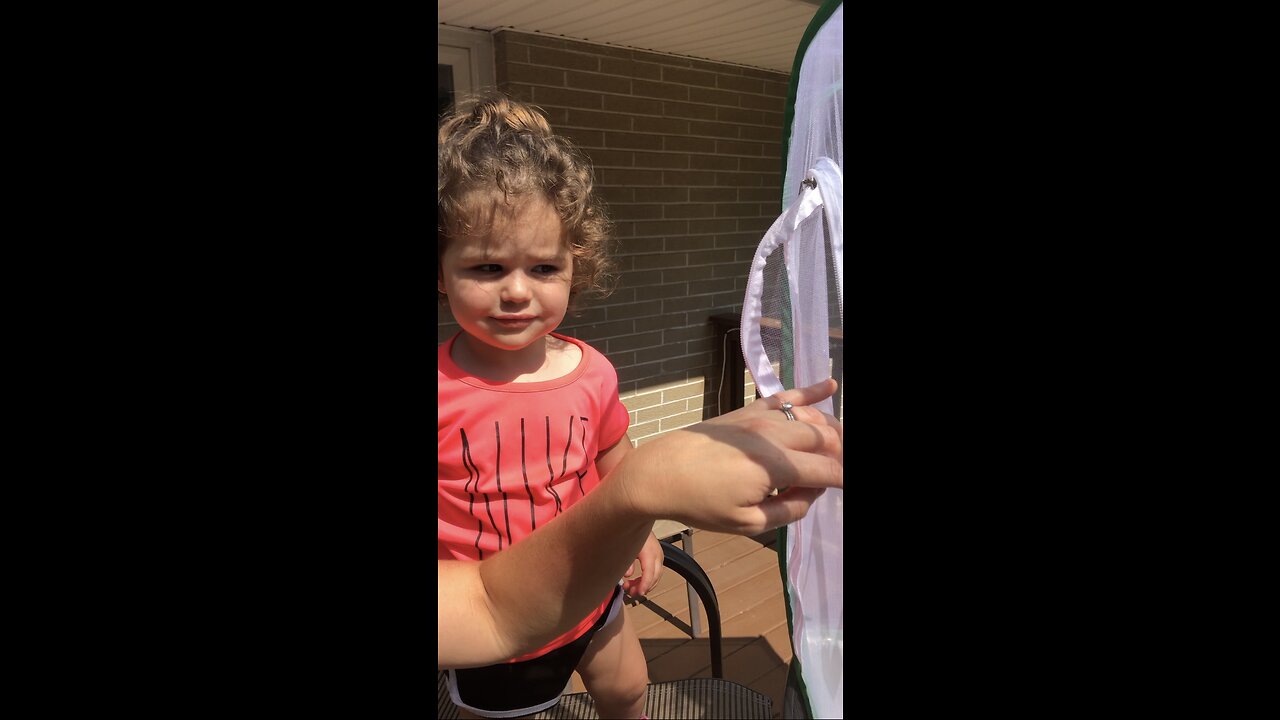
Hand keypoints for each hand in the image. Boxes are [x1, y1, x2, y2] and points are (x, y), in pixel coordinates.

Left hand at [620, 379, 842, 534]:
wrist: (660, 473)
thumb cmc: (701, 503)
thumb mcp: (747, 523)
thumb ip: (789, 510)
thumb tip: (813, 493)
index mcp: (774, 466)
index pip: (825, 470)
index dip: (844, 479)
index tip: (848, 485)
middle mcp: (772, 435)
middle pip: (824, 439)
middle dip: (842, 454)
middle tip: (842, 469)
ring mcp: (759, 418)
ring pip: (809, 417)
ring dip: (832, 429)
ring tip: (841, 444)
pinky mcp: (747, 410)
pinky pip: (785, 397)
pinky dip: (810, 392)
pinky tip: (831, 387)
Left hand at [622, 531, 663, 600]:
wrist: (639, 519)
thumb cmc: (632, 531)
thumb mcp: (626, 546)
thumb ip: (627, 561)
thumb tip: (627, 575)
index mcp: (649, 552)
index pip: (650, 572)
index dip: (645, 584)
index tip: (639, 592)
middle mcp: (657, 555)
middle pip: (655, 577)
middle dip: (643, 587)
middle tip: (630, 592)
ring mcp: (659, 556)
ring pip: (656, 576)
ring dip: (645, 585)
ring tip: (631, 588)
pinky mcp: (658, 557)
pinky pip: (656, 572)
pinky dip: (647, 580)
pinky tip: (637, 582)